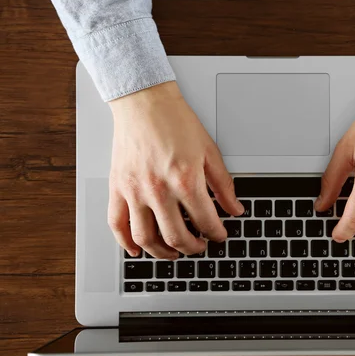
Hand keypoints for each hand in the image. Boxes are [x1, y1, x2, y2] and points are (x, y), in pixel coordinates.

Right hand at [107, 82, 243, 258]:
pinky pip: (117, 224)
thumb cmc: (176, 122)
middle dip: (193, 247)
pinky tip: (137, 249)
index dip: (216, 234)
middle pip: (176, 237)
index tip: (219, 235)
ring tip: (173, 252)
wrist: (145, 102)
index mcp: (185, 180)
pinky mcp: (117, 188)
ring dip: (162, 253)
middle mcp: (158, 189)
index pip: (205, 221)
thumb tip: (235, 208)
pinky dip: (125, 242)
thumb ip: (223, 185)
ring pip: (146, 238)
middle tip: (199, 245)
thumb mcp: (209, 152)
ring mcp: (134, 191)